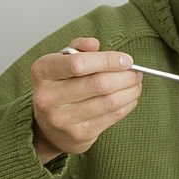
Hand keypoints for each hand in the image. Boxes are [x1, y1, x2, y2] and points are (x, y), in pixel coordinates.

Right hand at [30, 37, 142, 162]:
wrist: (48, 127)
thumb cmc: (60, 87)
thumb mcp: (62, 62)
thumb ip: (78, 49)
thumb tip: (94, 44)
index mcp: (42, 72)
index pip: (79, 63)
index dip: (108, 60)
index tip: (126, 59)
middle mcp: (48, 97)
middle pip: (99, 83)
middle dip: (125, 76)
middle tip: (136, 72)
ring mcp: (62, 119)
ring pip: (110, 101)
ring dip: (131, 90)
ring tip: (136, 83)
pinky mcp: (78, 134)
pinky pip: (113, 116)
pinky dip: (128, 104)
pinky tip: (130, 97)